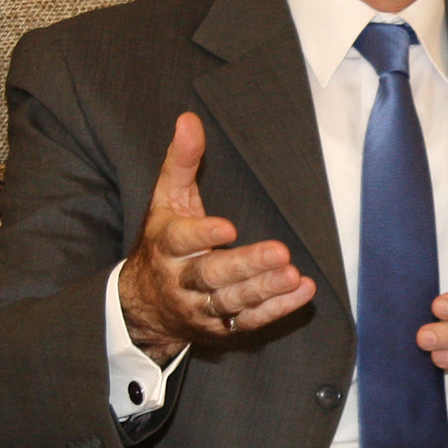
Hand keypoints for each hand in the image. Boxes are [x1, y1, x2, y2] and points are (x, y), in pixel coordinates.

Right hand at [118, 113, 313, 362]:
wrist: (144, 307)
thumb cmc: (163, 244)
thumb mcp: (165, 201)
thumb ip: (180, 162)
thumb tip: (188, 119)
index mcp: (166, 246)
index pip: (182, 240)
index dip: (203, 235)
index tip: (228, 228)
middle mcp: (181, 280)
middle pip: (212, 274)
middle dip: (246, 265)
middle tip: (280, 253)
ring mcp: (200, 308)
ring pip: (232, 300)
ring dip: (265, 289)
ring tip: (294, 274)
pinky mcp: (220, 329)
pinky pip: (250, 321)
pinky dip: (277, 309)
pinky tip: (303, 292)